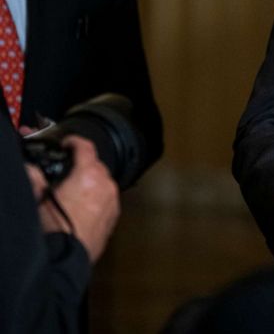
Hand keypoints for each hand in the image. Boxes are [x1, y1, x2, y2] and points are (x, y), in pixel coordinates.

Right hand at [32, 136, 119, 262]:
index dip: (75, 141)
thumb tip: (32, 169)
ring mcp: (113, 200)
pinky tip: (82, 206)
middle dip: (82, 165)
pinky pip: (107, 198)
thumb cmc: (55, 230)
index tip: (69, 143)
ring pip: (103, 181)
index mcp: (88, 175)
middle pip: (96, 164)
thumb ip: (36, 178)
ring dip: (91, 182)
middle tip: (66, 171)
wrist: (68, 258)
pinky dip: (97, 197)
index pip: (86, 147)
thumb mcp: (39, 199)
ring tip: (73, 191)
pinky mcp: (114, 215)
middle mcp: (105, 185)